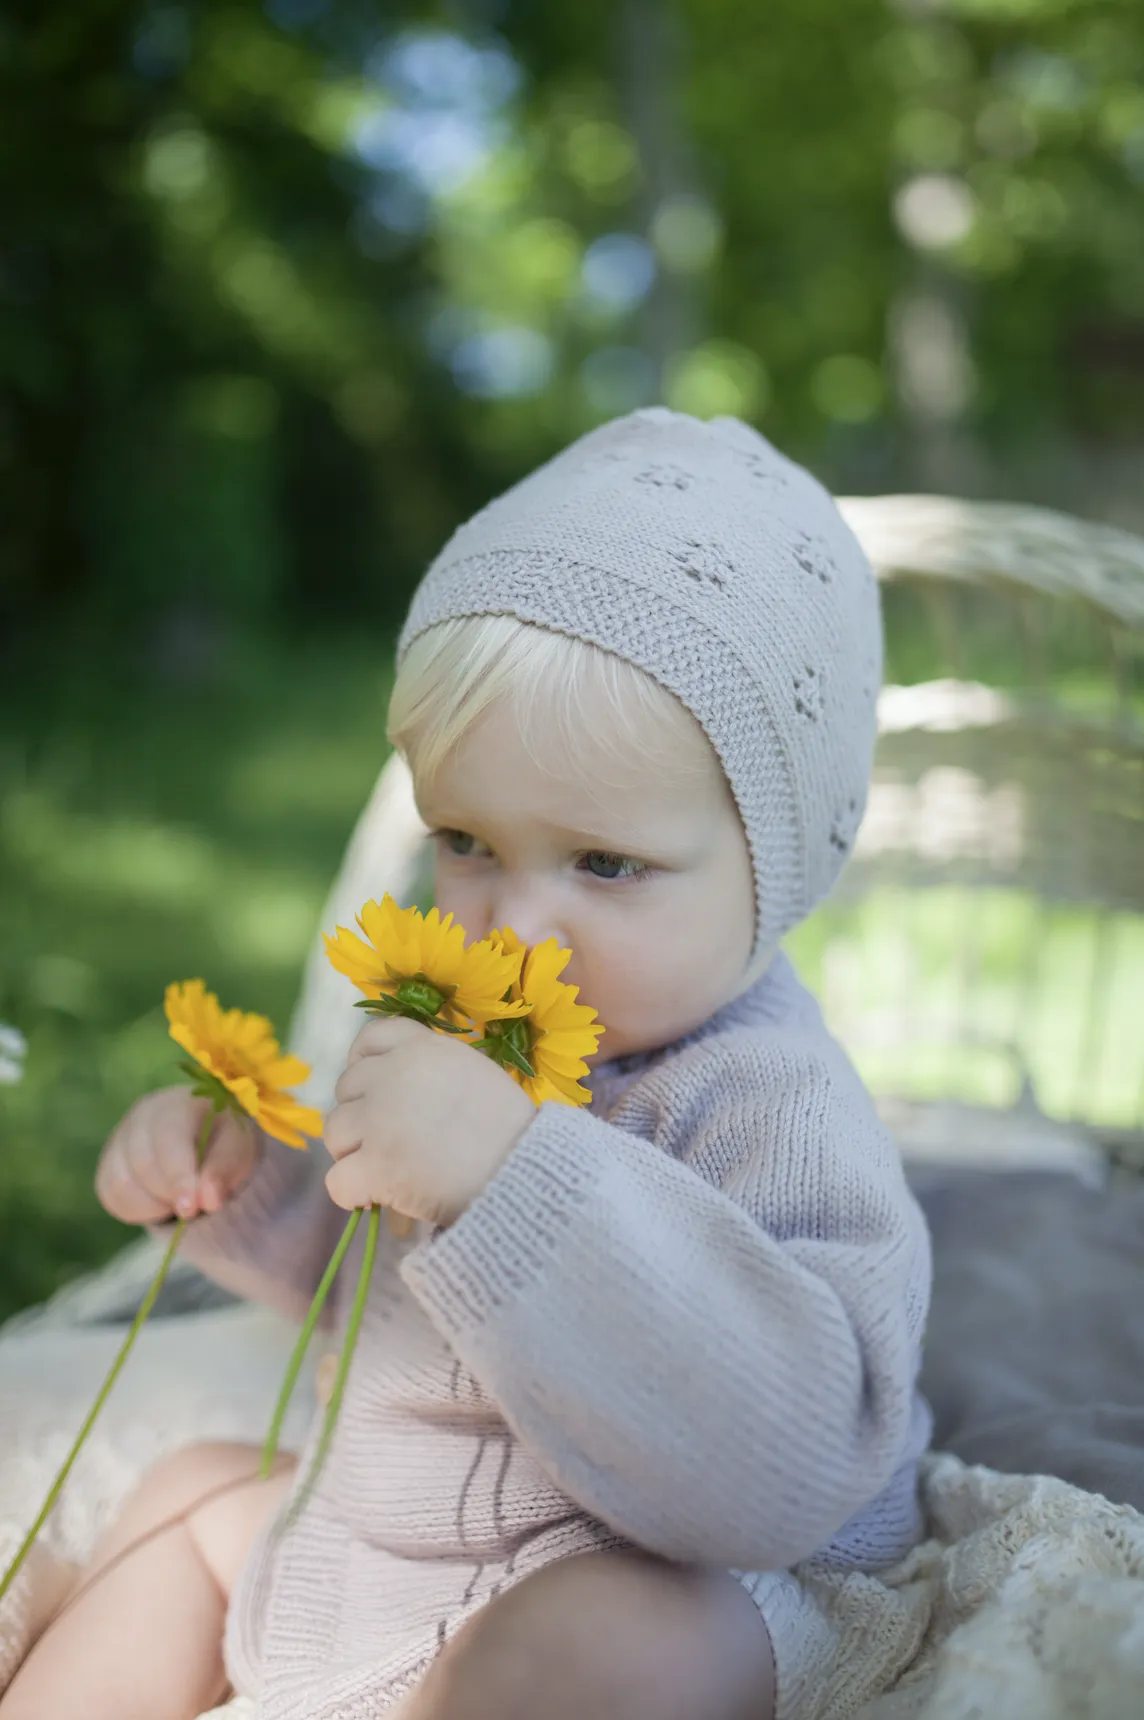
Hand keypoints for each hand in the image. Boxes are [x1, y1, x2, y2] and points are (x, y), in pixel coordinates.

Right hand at [96, 1085, 260, 1225]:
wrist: (207, 1141)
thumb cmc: (224, 1142)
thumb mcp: (238, 1151)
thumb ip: (223, 1171)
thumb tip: (208, 1200)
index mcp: (178, 1102)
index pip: (168, 1138)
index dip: (178, 1176)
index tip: (191, 1208)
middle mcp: (141, 1115)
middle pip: (142, 1164)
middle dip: (171, 1194)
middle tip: (196, 1203)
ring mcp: (119, 1138)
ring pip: (122, 1184)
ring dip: (154, 1205)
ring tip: (180, 1198)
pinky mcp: (108, 1164)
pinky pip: (111, 1196)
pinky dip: (138, 1210)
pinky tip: (161, 1203)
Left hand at [324, 1018, 536, 1226]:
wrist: (525, 1174)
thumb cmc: (512, 1131)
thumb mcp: (474, 1074)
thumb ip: (432, 1070)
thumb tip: (393, 1092)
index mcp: (422, 1047)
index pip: (369, 1038)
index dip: (363, 1064)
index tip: (373, 1091)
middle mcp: (393, 1074)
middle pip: (346, 1089)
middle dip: (362, 1116)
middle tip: (391, 1142)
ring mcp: (379, 1119)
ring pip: (334, 1133)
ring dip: (355, 1153)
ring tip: (388, 1171)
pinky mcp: (375, 1166)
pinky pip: (337, 1181)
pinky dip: (354, 1194)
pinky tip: (378, 1199)